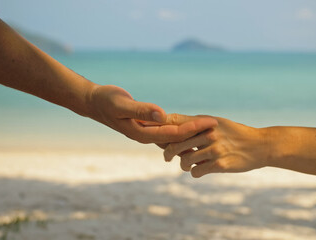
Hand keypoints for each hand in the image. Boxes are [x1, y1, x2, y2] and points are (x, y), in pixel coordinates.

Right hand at [87, 85, 217, 143]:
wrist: (96, 102)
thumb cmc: (107, 101)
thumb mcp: (122, 104)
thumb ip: (142, 110)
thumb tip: (162, 115)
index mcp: (143, 134)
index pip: (175, 134)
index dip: (194, 128)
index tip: (212, 122)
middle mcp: (148, 136)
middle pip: (179, 138)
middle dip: (198, 132)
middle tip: (220, 126)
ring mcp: (148, 132)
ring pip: (175, 135)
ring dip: (192, 131)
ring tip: (211, 127)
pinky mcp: (148, 126)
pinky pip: (168, 129)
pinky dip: (182, 127)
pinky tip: (193, 123)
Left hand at [163, 114, 269, 177]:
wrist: (259, 146)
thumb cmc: (234, 134)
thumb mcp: (216, 123)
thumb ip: (196, 124)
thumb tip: (170, 126)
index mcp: (205, 122)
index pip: (176, 122)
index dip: (159, 126)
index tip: (147, 130)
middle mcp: (208, 133)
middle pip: (176, 144)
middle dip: (168, 153)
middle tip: (167, 157)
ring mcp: (214, 149)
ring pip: (185, 161)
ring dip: (183, 165)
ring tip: (187, 165)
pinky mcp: (220, 164)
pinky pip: (196, 171)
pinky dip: (195, 172)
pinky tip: (200, 170)